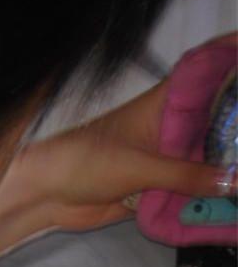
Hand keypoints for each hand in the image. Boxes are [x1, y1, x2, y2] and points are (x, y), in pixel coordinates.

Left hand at [11, 31, 236, 233]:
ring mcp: (165, 158)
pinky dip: (208, 197)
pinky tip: (231, 205)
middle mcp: (170, 128)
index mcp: (165, 104)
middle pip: (215, 123)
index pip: (207, 72)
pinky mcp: (156, 188)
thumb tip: (235, 182)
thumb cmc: (85, 161)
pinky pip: (190, 191)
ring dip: (227, 170)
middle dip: (236, 134)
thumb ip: (188, 175)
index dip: (233, 61)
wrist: (47, 194)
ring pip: (206, 160)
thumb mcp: (141, 166)